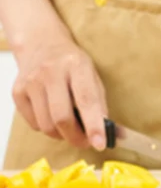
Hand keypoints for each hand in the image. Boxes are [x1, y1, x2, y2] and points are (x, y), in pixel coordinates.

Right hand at [12, 32, 107, 150]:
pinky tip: (53, 118)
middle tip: (86, 143)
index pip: (86, 100)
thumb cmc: (73, 65)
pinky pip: (33, 124)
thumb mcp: (93, 76)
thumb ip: (101, 104)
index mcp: (77, 65)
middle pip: (62, 117)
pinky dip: (47, 128)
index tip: (100, 144)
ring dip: (61, 135)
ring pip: (46, 125)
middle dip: (76, 137)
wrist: (41, 44)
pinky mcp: (17, 91)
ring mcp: (31, 82)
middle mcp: (51, 72)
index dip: (94, 125)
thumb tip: (116, 135)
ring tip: (71, 129)